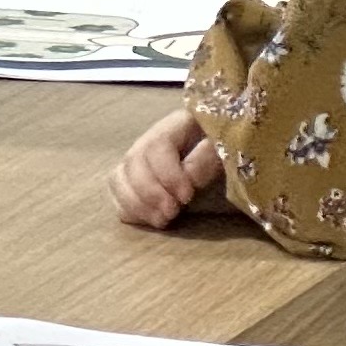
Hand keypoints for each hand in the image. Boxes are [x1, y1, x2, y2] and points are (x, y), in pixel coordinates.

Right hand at [111, 106, 223, 229]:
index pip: (157, 145)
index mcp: (175, 126)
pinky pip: (117, 193)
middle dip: (149, 192)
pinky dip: (129, 209)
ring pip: (118, 177)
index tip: (187, 196)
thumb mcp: (227, 149)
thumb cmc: (228, 149)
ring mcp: (137, 160)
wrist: (221, 153)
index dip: (167, 173)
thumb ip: (208, 159)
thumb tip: (189, 177)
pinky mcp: (133, 179)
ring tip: (162, 220)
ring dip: (135, 203)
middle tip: (172, 213)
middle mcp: (149, 139)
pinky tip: (151, 219)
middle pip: (132, 161)